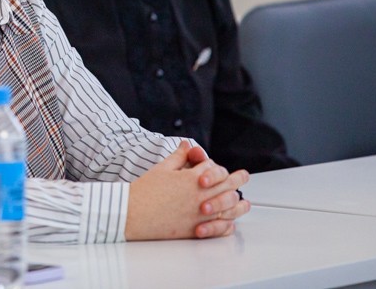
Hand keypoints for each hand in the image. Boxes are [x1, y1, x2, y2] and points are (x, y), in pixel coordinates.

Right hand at [124, 141, 249, 240]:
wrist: (132, 213)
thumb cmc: (144, 191)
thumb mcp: (162, 168)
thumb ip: (179, 156)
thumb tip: (187, 145)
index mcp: (192, 178)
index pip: (215, 169)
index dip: (216, 167)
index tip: (216, 167)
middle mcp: (199, 196)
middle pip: (227, 186)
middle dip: (237, 179)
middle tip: (243, 176)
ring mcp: (199, 214)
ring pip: (228, 208)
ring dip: (238, 205)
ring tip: (244, 203)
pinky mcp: (195, 230)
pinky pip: (219, 229)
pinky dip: (227, 225)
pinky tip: (229, 222)